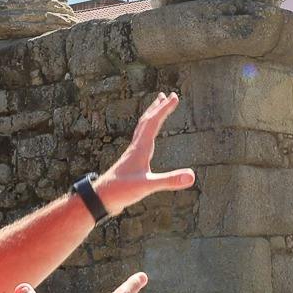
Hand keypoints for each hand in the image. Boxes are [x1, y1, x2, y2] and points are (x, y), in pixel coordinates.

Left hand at [90, 93, 189, 216]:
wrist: (101, 198)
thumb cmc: (121, 191)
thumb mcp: (147, 186)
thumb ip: (169, 180)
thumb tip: (192, 176)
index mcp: (140, 148)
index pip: (153, 122)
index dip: (165, 109)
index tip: (175, 97)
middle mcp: (136, 147)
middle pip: (147, 121)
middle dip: (159, 107)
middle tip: (169, 95)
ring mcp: (132, 154)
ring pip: (142, 129)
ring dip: (151, 116)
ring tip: (157, 107)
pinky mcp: (131, 162)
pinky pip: (140, 140)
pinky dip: (147, 132)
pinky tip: (149, 139)